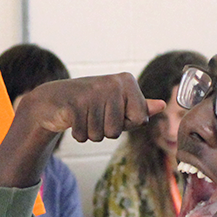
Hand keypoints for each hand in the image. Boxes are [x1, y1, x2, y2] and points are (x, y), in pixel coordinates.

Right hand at [0, 73, 165, 187]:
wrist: (54, 98)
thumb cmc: (91, 102)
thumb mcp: (117, 103)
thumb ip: (139, 106)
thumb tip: (162, 106)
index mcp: (127, 81)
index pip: (139, 120)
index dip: (125, 123)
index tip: (112, 109)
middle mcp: (112, 83)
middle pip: (116, 130)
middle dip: (104, 130)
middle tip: (93, 114)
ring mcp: (92, 92)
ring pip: (99, 135)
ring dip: (89, 132)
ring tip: (83, 115)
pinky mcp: (74, 104)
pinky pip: (83, 136)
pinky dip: (77, 134)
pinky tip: (73, 120)